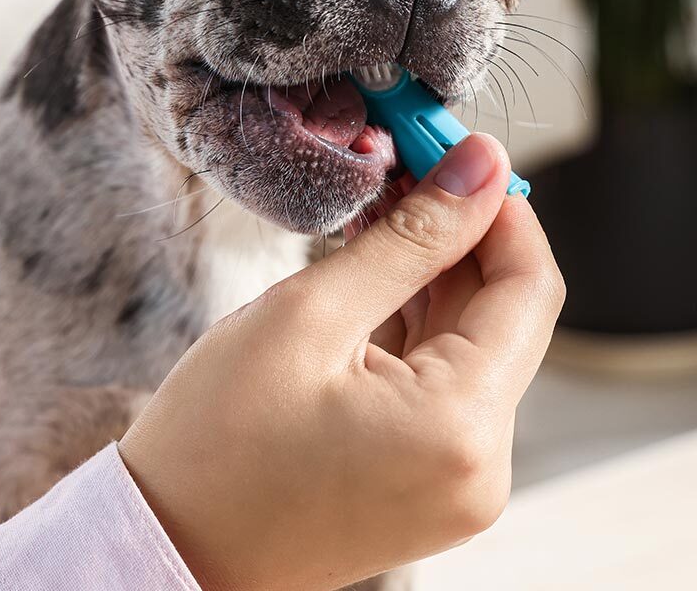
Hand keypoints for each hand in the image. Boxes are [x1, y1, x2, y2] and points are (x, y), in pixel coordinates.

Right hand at [119, 134, 564, 590]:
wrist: (167, 547)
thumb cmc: (216, 440)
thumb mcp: (311, 313)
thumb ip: (411, 237)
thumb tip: (481, 165)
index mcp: (460, 427)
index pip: (529, 287)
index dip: (498, 206)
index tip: (455, 150)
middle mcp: (481, 466)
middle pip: (505, 314)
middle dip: (462, 230)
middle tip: (409, 162)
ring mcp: (457, 480)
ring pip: (472, 343)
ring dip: (434, 271)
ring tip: (381, 207)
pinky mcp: (429, 481)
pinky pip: (445, 381)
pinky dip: (416, 320)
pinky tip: (376, 269)